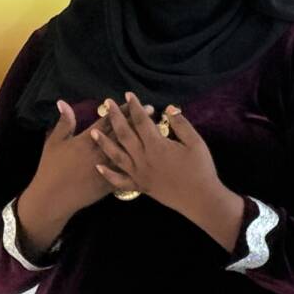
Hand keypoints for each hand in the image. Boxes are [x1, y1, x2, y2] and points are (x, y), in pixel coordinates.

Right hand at [25, 99, 143, 220]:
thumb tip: (63, 102)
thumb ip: (63, 123)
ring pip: (128, 150)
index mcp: (86, 140)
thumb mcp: (54, 143)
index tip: (132, 101)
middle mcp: (100, 152)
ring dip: (141, 139)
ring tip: (154, 129)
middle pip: (122, 133)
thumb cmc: (51, 169)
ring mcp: (107, 168)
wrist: (53, 198)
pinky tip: (150, 159)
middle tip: (149, 109)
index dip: (120, 110)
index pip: (107, 121)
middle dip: (136, 120)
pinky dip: (138, 165)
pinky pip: (127, 173)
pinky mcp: (110, 183)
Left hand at [90, 92, 223, 214]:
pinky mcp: (140, 186)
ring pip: (116, 155)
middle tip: (106, 103)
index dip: (134, 107)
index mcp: (157, 145)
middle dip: (114, 117)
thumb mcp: (195, 143)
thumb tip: (169, 108)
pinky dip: (108, 174)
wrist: (200, 199)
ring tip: (93, 132)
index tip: (128, 95)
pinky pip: (120, 181)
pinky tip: (99, 167)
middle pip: (124, 134)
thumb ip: (181, 124)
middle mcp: (143, 158)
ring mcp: (139, 173)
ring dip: (104, 143)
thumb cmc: (201, 168)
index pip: (141, 121)